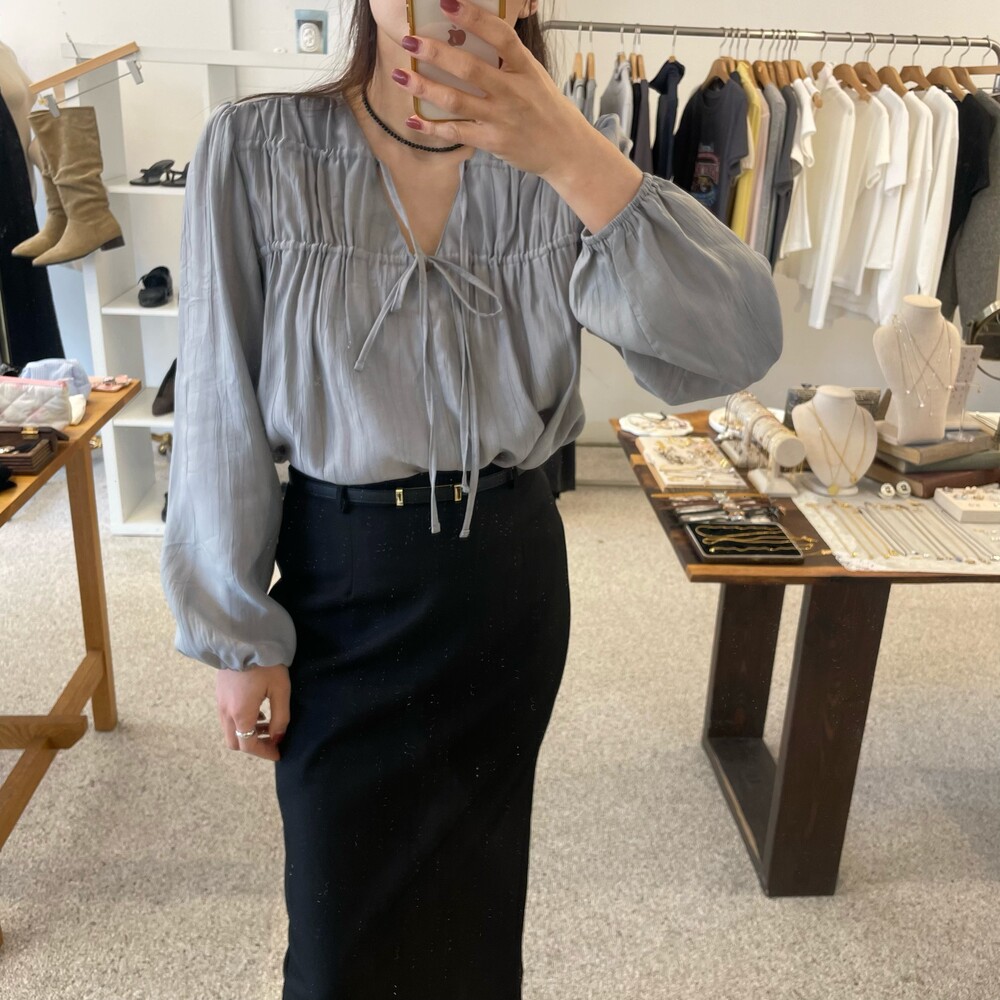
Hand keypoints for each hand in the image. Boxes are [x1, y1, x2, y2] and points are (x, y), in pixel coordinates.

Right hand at [216, 665, 289, 761]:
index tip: (278, 754)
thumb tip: (278, 737)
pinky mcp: (219, 693)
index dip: (264, 753)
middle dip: (253, 745)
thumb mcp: (280, 690)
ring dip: (247, 733)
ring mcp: (220, 702)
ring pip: (230, 730)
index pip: (249, 746)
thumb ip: (280, 717)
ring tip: (266, 723)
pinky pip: (227, 717)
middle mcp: (226, 712)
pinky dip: (241, 721)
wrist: (243, 638)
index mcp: (240, 714)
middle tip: (271, 739)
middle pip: (235, 742)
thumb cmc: (265, 664)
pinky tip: (256, 709)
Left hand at [393, 0, 642, 232]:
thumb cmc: (547, 110)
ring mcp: (501, 118)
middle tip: (410, 41)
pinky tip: (412, 119)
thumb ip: (509, 58)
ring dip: (424, 87)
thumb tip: (476, 32)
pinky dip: (432, 127)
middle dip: (436, 53)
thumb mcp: (535, 76)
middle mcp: (513, 91)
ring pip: (456, 100)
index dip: (473, 17)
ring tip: (401, 75)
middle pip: (470, 68)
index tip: (446, 3)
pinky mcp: (493, 142)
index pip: (500, 36)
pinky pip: (456, 133)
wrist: (565, 150)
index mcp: (525, 68)